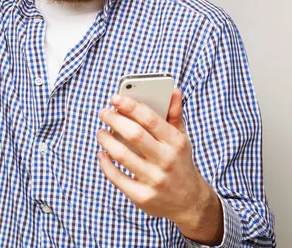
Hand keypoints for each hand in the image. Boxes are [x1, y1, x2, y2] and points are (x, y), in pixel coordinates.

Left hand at [96, 89, 223, 244]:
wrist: (189, 202)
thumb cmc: (180, 162)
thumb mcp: (182, 138)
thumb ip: (175, 114)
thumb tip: (174, 90)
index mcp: (176, 142)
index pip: (150, 119)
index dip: (130, 106)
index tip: (115, 98)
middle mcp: (166, 161)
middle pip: (134, 134)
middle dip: (114, 120)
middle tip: (104, 113)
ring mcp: (154, 180)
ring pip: (122, 155)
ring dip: (106, 140)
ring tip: (101, 132)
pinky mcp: (142, 197)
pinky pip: (117, 177)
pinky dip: (105, 163)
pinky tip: (102, 153)